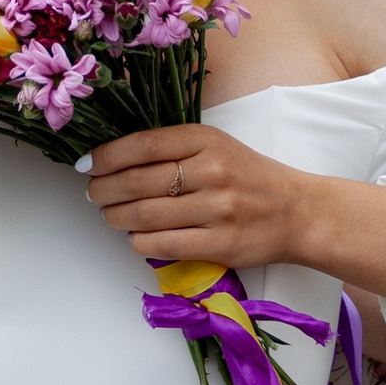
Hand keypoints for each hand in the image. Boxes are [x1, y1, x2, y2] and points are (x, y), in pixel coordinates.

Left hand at [84, 124, 315, 268]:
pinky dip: (139, 241)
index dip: (106, 156)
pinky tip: (136, 237)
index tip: (87, 166)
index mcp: (207, 139)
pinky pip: (162, 244)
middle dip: (104, 190)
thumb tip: (113, 162)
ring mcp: (217, 209)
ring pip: (145, 215)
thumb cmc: (249, 177)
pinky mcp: (221, 244)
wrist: (298, 212)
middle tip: (93, 194)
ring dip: (116, 217)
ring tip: (111, 215)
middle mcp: (212, 171)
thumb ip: (173, 149)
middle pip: (137, 181)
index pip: (143, 145)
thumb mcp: (216, 147)